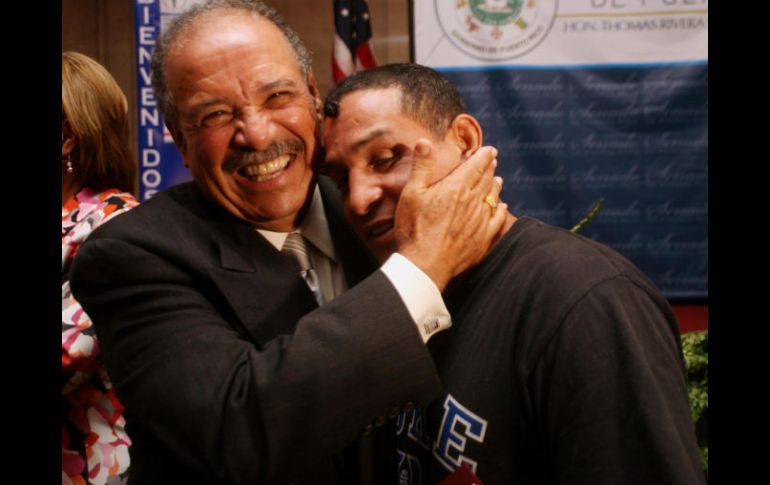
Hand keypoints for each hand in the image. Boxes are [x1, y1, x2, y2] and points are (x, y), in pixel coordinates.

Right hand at [395, 140, 505, 289]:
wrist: (425, 265)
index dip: (484, 155)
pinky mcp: (483, 238)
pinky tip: (503, 207)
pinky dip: (501, 210)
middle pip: (486, 179)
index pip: (476, 165)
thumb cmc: (414, 228)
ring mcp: (480, 220)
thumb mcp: (411, 193)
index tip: (490, 149)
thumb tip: (424, 141)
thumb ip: (421, 166)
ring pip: (493, 197)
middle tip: (493, 160)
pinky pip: (498, 220)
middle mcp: (473, 201)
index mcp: (457, 187)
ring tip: (498, 179)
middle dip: (490, 168)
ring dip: (496, 186)